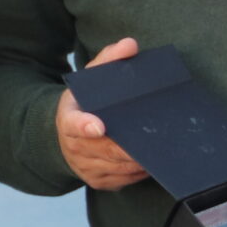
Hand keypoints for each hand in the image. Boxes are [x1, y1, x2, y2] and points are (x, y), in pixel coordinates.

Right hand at [56, 36, 149, 189]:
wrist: (66, 134)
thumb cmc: (85, 102)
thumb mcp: (91, 78)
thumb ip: (109, 60)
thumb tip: (130, 45)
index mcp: (68, 118)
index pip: (74, 124)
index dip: (85, 126)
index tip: (99, 127)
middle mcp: (73, 146)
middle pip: (104, 150)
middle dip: (128, 147)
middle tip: (152, 140)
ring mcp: (84, 167)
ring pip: (116, 167)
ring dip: (138, 160)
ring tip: (159, 149)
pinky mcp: (97, 181)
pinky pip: (122, 179)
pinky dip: (138, 171)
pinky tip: (152, 160)